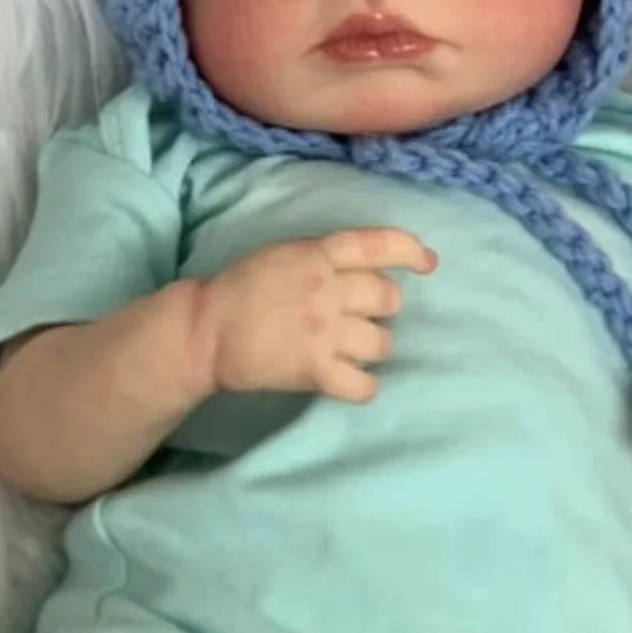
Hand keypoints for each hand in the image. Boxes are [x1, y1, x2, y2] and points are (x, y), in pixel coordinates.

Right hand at [191, 227, 436, 403]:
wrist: (204, 330)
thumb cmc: (241, 288)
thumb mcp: (283, 254)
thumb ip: (323, 258)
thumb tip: (368, 268)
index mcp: (317, 254)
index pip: (377, 245)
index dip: (410, 251)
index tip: (428, 263)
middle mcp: (327, 289)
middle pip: (388, 298)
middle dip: (383, 308)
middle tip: (362, 316)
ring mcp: (323, 330)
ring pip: (382, 343)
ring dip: (372, 348)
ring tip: (351, 350)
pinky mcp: (315, 369)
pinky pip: (363, 384)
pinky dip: (363, 387)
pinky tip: (351, 381)